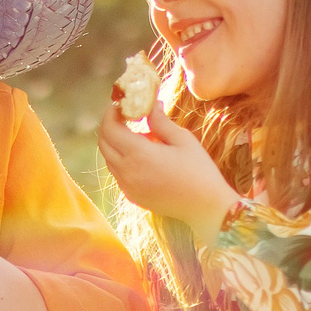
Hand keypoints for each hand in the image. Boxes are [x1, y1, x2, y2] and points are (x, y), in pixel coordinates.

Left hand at [96, 98, 240, 243]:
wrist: (206, 207)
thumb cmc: (199, 170)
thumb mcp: (182, 139)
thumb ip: (160, 121)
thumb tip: (150, 103)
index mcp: (138, 154)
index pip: (110, 128)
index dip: (111, 113)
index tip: (121, 103)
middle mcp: (126, 171)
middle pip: (104, 143)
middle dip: (110, 126)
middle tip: (126, 116)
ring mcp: (127, 186)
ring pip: (109, 158)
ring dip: (117, 143)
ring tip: (141, 136)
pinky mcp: (131, 196)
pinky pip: (118, 173)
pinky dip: (122, 159)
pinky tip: (144, 156)